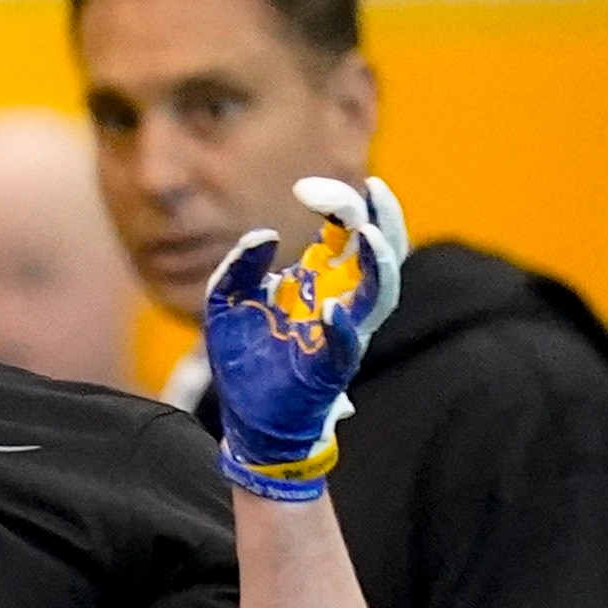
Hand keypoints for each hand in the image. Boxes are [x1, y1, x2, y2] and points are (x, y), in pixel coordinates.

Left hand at [203, 177, 405, 500]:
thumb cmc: (243, 357)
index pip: (346, 228)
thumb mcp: (224, 300)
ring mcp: (342, 334)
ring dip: (382, 264)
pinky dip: (343, 328)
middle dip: (381, 215)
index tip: (305, 188)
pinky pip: (348, 346)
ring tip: (368, 235)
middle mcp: (341, 300)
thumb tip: (266, 235)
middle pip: (381, 251)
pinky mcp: (331, 370)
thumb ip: (239, 264)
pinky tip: (330, 310)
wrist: (245, 420)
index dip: (337, 200)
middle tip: (368, 187)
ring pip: (382, 294)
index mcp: (319, 279)